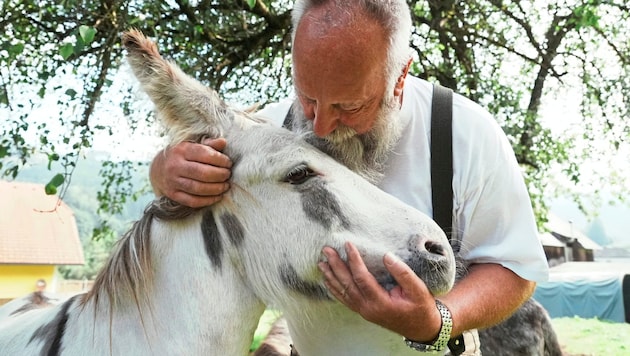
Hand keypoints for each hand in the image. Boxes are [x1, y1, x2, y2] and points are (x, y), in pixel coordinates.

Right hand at [150, 138, 231, 207]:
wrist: (158, 169)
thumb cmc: (182, 156)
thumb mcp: (192, 145)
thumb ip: (209, 144)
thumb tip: (223, 142)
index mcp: (181, 150)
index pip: (204, 154)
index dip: (220, 160)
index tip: (228, 163)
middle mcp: (175, 166)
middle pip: (202, 173)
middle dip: (220, 175)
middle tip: (228, 175)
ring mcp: (172, 181)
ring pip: (197, 188)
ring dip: (215, 189)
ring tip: (225, 186)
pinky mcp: (173, 194)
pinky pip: (192, 201)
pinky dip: (207, 200)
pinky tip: (217, 197)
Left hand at [318, 242, 442, 342]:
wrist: (421, 328)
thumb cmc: (420, 308)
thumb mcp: (418, 290)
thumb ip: (403, 273)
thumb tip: (387, 256)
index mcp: (380, 303)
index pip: (361, 278)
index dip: (354, 260)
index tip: (348, 244)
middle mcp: (368, 308)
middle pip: (347, 285)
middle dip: (335, 266)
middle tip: (326, 250)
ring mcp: (364, 311)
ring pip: (342, 293)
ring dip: (331, 277)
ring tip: (321, 263)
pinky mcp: (363, 311)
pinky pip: (345, 300)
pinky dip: (334, 289)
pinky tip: (327, 280)